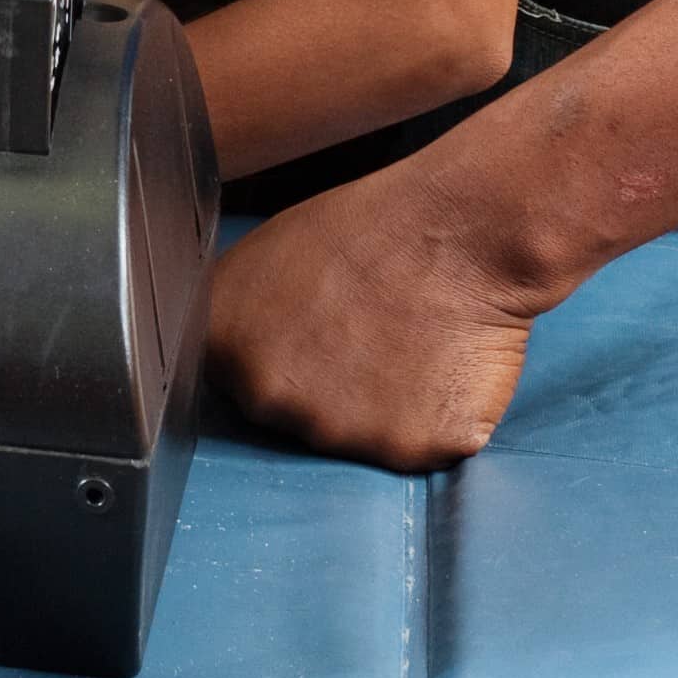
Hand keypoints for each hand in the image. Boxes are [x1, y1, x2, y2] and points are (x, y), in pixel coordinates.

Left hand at [203, 155, 571, 469]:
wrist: (457, 229)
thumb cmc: (365, 230)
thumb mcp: (259, 259)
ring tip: (402, 348)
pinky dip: (429, 421)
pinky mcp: (404, 449)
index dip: (276, 364)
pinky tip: (435, 370)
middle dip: (320, 392)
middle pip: (287, 420)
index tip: (307, 342)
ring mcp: (334, 428)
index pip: (231, 385)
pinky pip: (412, 448)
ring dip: (375, 410)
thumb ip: (235, 320)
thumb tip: (228, 352)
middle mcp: (266, 395)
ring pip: (350, 441)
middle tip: (362, 340)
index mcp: (220, 346)